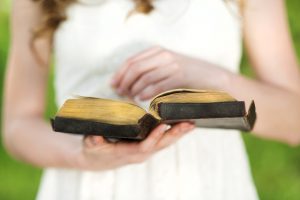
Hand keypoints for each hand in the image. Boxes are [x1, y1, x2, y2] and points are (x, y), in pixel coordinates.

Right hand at [74, 122, 194, 170]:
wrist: (98, 159)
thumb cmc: (94, 150)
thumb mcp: (90, 145)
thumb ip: (93, 141)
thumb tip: (96, 138)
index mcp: (128, 153)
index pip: (144, 147)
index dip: (153, 137)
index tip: (162, 126)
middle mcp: (141, 153)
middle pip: (161, 145)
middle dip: (175, 134)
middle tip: (189, 124)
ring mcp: (146, 149)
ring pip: (165, 142)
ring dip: (179, 133)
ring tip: (192, 122)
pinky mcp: (148, 145)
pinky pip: (163, 139)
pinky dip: (173, 131)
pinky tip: (182, 123)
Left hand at [111, 46, 228, 99]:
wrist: (212, 77)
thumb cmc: (186, 76)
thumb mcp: (167, 67)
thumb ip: (150, 69)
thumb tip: (128, 81)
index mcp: (157, 51)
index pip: (131, 61)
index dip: (119, 73)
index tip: (112, 85)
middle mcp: (163, 55)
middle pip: (135, 68)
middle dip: (124, 82)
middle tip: (119, 93)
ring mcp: (172, 64)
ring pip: (144, 77)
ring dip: (134, 89)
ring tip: (129, 98)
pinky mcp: (179, 76)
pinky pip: (157, 85)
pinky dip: (146, 93)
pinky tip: (141, 99)